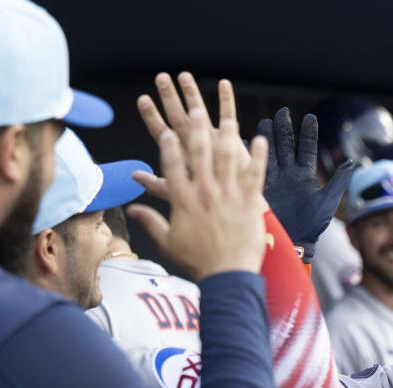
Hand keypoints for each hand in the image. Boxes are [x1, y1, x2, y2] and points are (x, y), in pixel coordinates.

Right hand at [127, 72, 267, 277]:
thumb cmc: (198, 261)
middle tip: (193, 108)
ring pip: (226, 158)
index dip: (169, 145)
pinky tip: (260, 138)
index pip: (171, 165)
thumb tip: (132, 210)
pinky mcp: (249, 201)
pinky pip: (254, 174)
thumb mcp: (169, 241)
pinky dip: (257, 156)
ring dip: (225, 133)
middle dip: (195, 128)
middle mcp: (204, 192)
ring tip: (225, 116)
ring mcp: (227, 195)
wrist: (228, 275)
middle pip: (198, 153)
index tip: (167, 129)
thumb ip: (150, 221)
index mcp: (183, 200)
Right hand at [256, 108, 353, 261]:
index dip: (308, 133)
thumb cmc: (312, 226)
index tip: (310, 116)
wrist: (294, 243)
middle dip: (284, 129)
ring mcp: (274, 180)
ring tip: (265, 121)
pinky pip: (253, 169)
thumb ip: (338, 182)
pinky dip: (248, 156)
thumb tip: (351, 162)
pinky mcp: (260, 189)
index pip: (306, 149)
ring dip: (266, 138)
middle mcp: (289, 175)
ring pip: (269, 153)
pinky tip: (244, 143)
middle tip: (282, 112)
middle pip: (285, 146)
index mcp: (305, 176)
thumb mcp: (327, 202)